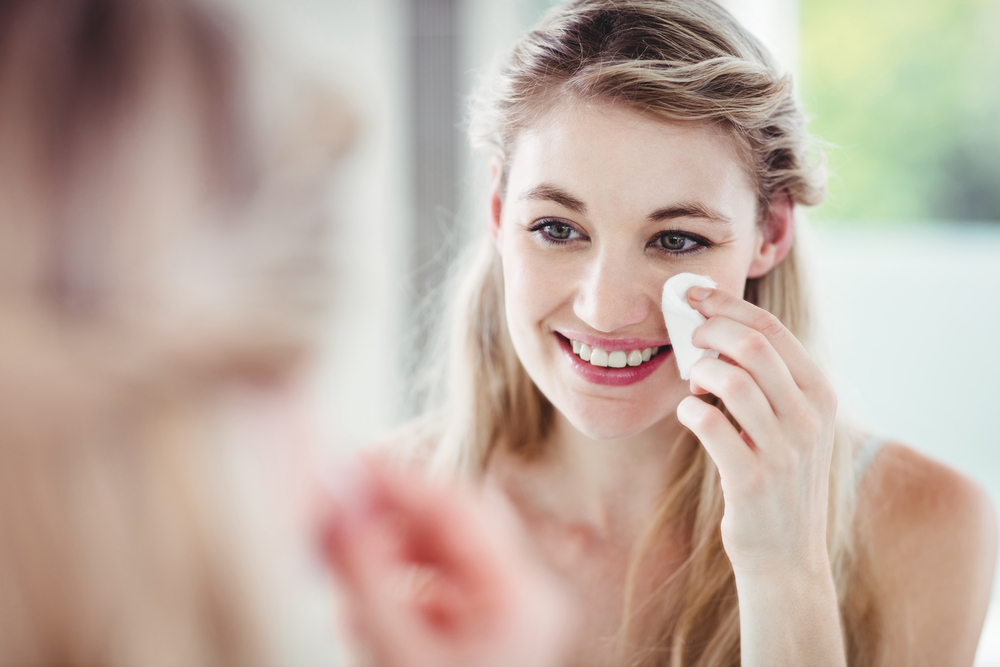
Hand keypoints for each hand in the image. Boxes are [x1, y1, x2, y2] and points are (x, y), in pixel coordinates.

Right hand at [318, 458, 571, 666]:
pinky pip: (427, 590)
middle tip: (331, 514)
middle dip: (386, 521)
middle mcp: (517, 599)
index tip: (347, 464)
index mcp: (520, 600)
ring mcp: (497, 617)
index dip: (401, 481)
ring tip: (343, 579)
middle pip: (447, 528)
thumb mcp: (396, 655)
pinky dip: (389, 592)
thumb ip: (363, 578)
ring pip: (433, 557)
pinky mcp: (472, 634)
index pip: (459, 511)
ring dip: (383, 559)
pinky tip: (361, 615)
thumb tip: (333, 509)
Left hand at [675, 286, 836, 575]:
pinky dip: (689, 410)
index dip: (728, 304)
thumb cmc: (778, 476)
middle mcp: (809, 418)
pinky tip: (690, 414)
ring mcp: (784, 450)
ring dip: (699, 372)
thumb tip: (716, 330)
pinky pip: (709, 424)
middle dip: (710, 331)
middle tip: (689, 338)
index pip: (773, 328)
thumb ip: (768, 378)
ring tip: (695, 384)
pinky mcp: (753, 480)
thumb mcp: (791, 422)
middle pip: (752, 345)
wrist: (786, 554)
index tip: (694, 294)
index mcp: (821, 394)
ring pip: (731, 380)